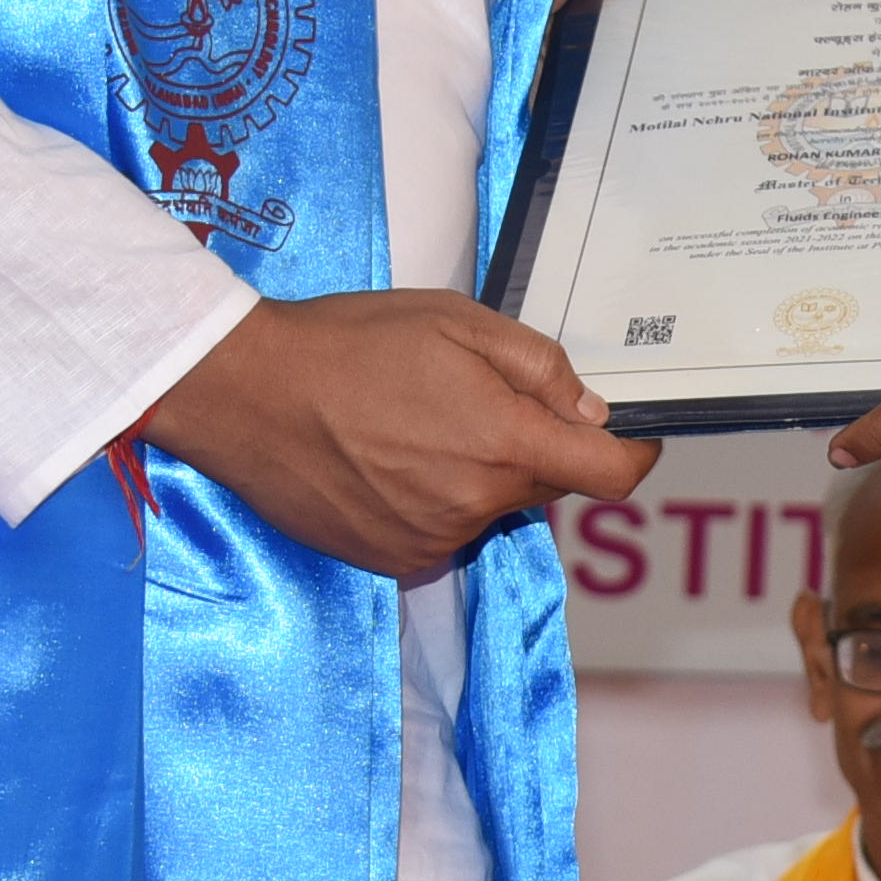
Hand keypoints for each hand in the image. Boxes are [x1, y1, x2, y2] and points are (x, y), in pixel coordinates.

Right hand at [143, 290, 650, 581]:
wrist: (245, 392)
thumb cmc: (350, 344)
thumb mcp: (459, 322)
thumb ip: (540, 368)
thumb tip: (591, 412)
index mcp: (503, 443)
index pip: (609, 476)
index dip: (635, 456)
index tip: (634, 439)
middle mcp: (473, 506)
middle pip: (544, 488)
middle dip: (533, 448)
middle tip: (476, 400)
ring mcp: (429, 540)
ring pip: (488, 509)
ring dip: (475, 475)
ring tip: (412, 423)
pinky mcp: (389, 558)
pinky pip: (440, 532)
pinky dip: (431, 500)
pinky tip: (384, 458)